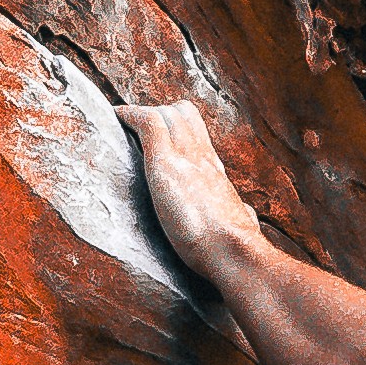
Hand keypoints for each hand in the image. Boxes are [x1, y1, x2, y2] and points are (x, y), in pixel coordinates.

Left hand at [118, 99, 261, 283]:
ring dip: (144, 113)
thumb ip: (243, 216)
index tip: (162, 136)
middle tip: (137, 127)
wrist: (232, 251)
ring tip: (122, 120)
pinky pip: (149, 122)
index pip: (199, 138)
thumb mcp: (244, 223)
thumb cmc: (235, 247)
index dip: (180, 130)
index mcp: (216, 173)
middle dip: (161, 114)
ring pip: (168, 113)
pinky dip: (130, 115)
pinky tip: (117, 115)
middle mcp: (202, 157)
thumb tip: (248, 217)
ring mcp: (185, 156)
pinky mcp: (165, 162)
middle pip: (186, 115)